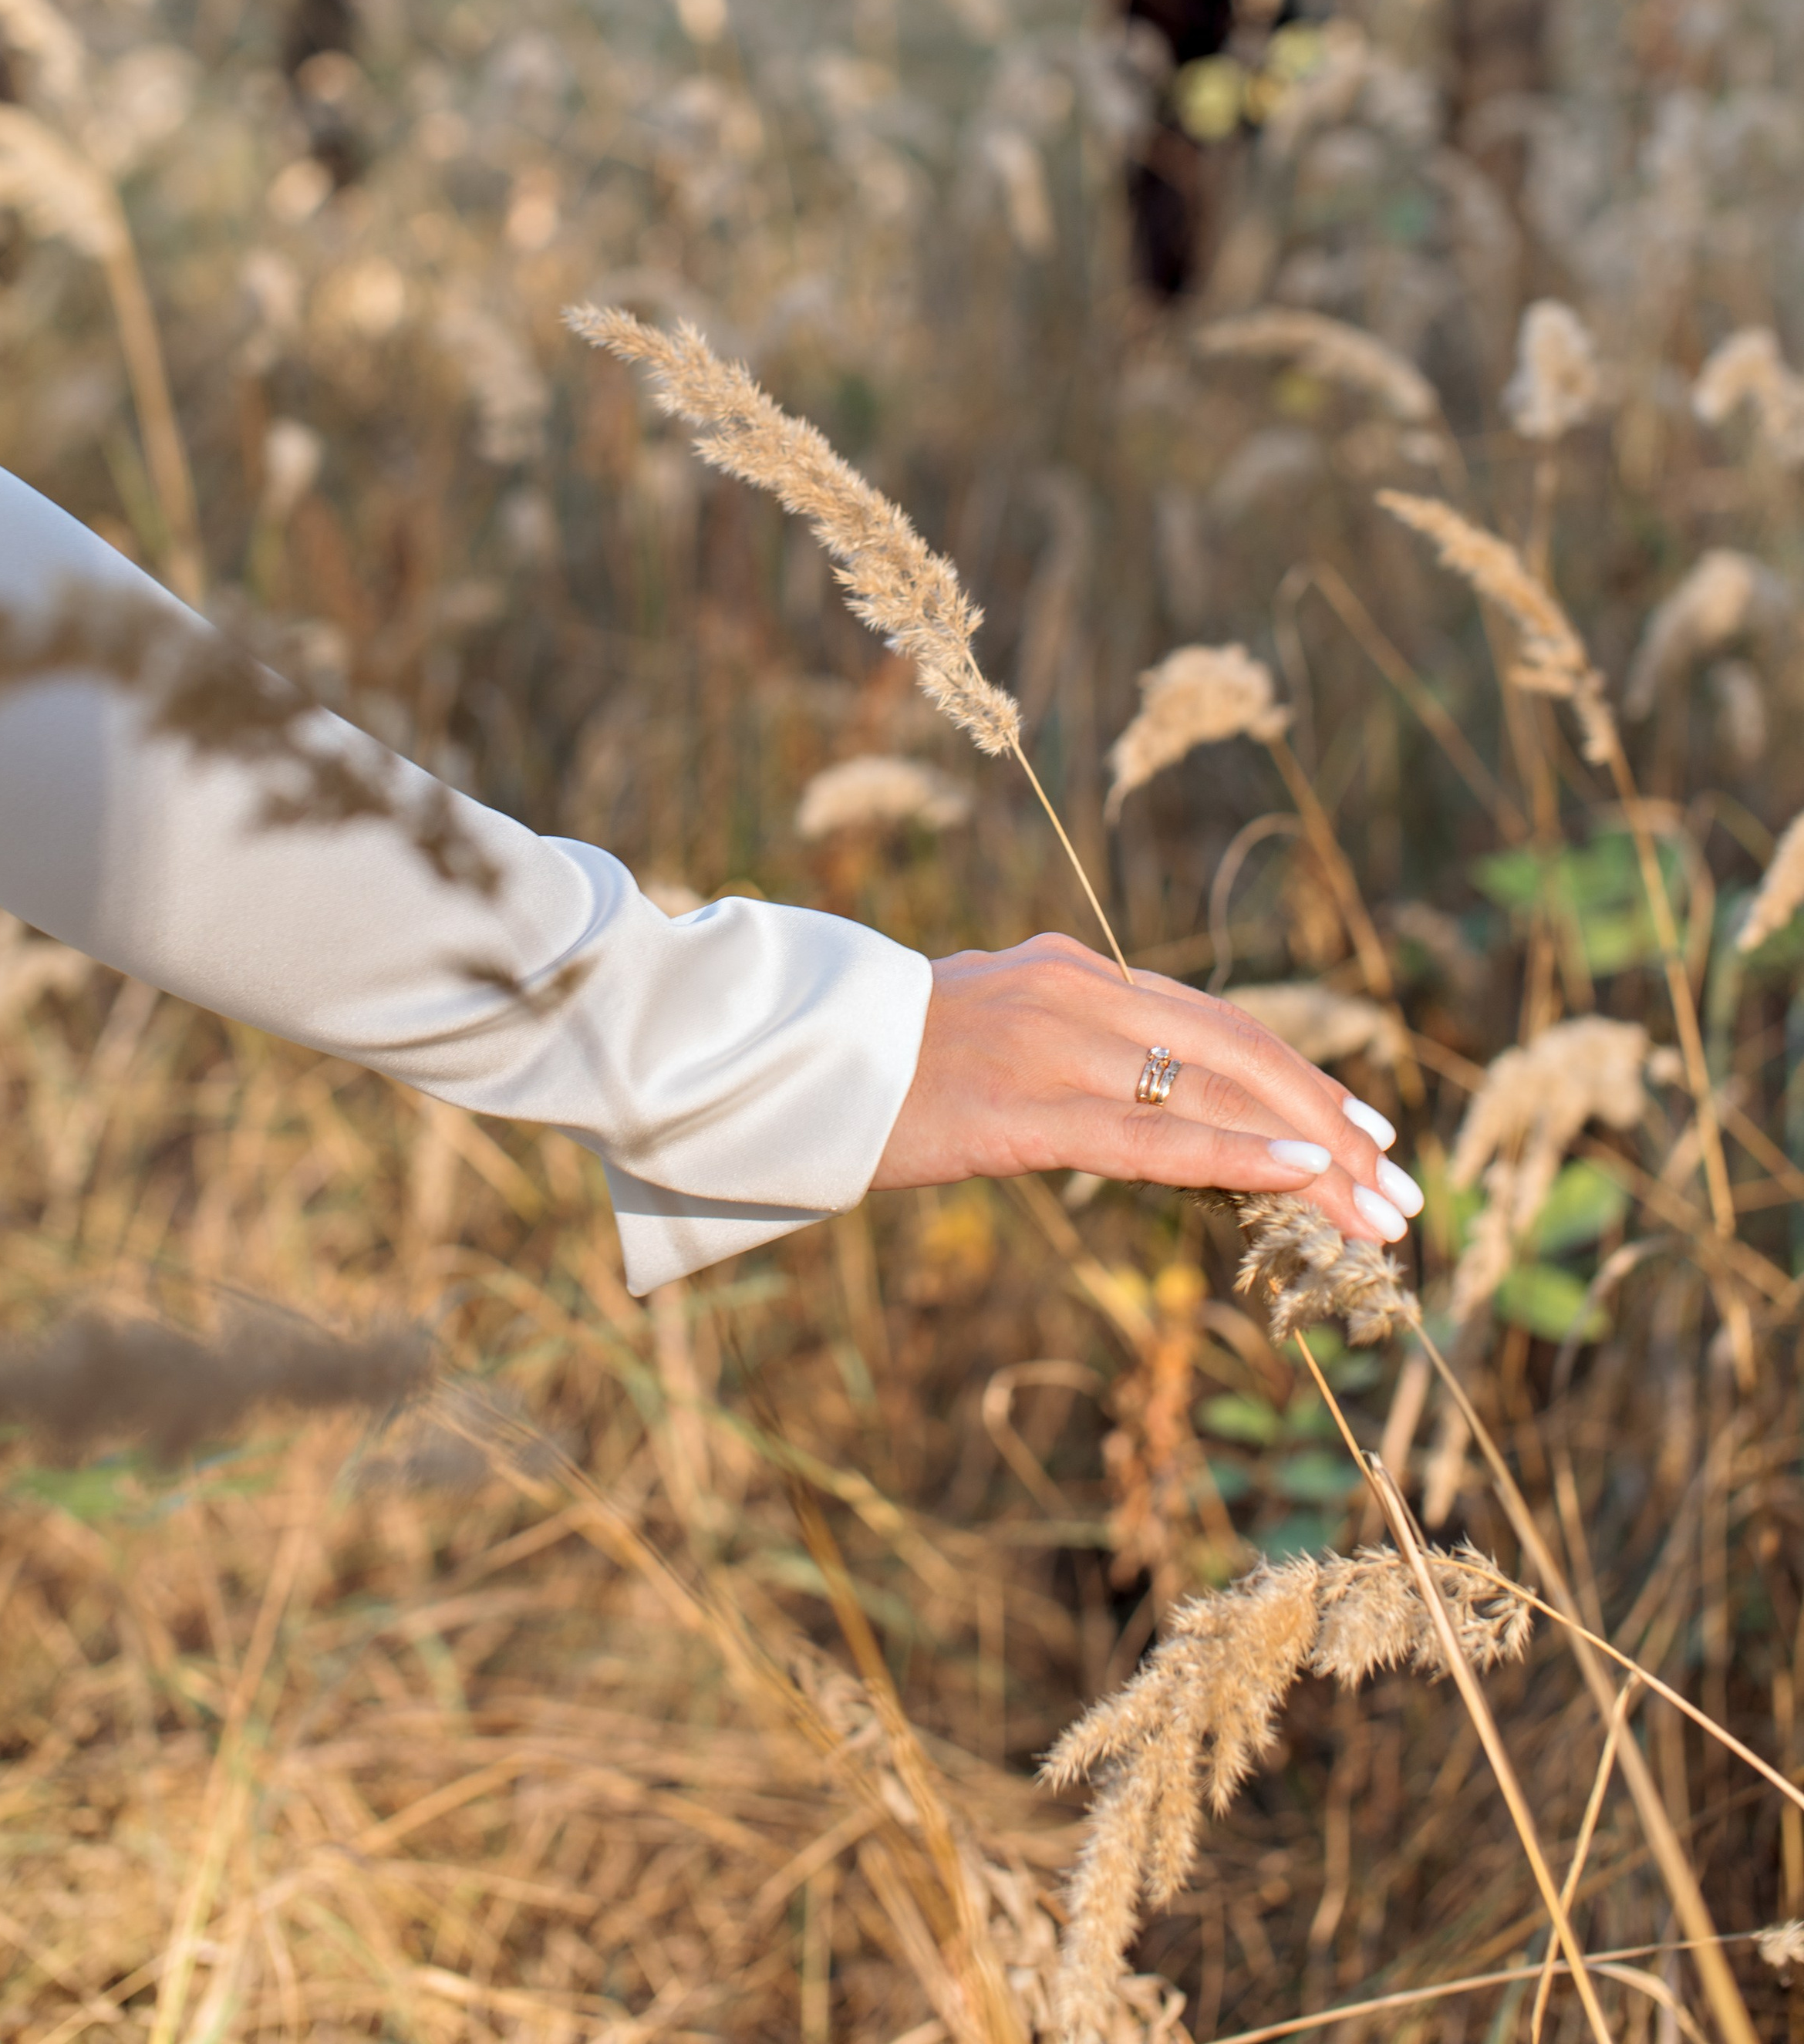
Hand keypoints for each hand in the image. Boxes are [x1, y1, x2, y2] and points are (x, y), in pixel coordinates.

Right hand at [872, 933, 1422, 1244]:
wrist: (782, 1053)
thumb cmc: (876, 1063)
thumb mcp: (988, 1037)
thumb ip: (1063, 1054)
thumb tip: (1135, 1106)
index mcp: (1073, 972)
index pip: (1219, 1024)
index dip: (1303, 1079)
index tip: (1368, 1135)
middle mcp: (1078, 993)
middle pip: (1240, 1055)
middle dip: (1335, 1123)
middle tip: (1404, 1190)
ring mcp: (1052, 1048)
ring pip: (1218, 1096)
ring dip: (1315, 1158)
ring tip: (1379, 1214)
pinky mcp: (1020, 1112)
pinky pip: (1152, 1136)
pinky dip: (1239, 1153)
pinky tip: (1306, 1176)